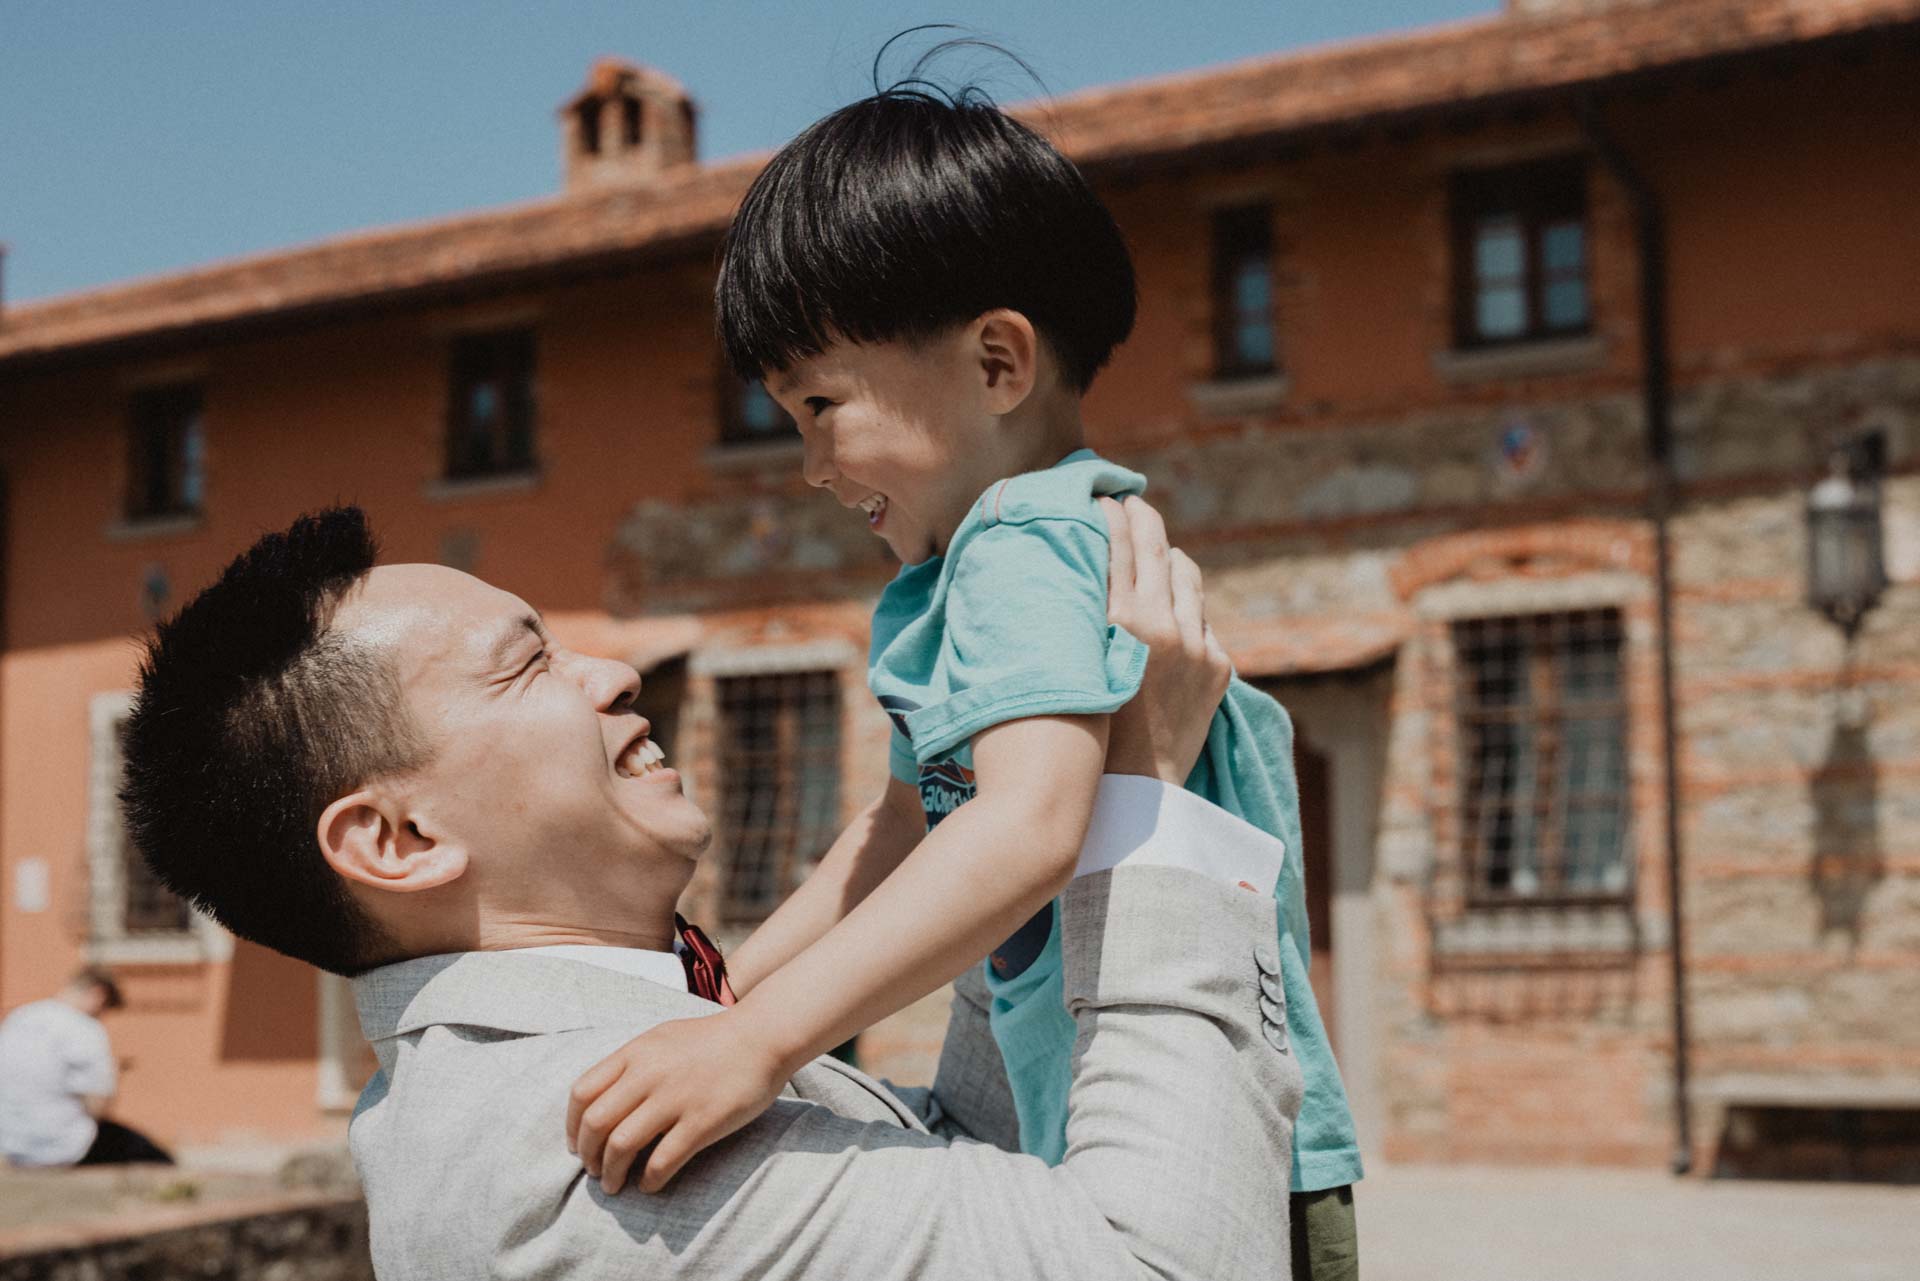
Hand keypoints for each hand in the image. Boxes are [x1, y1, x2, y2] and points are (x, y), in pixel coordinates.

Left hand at [566, 1009, 787, 1194]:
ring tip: (615, 1185)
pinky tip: (650, 1184)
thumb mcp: (662, 1039)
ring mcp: (675, 1098)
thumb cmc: (712, 1040)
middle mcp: (649, 1074)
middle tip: (594, 1171)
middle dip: (588, 1155)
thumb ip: (632, 1064)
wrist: (762, 1036)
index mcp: (636, 1052)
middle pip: (596, 1123)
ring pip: (622, 1145)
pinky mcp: (702, 1121)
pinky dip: (649, 1180)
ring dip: (612, 1173)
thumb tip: (603, 1098)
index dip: (572, 1126)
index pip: (582, 1093)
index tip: (577, 1145)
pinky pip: (662, 1161)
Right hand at [1102, 496, 1230, 784]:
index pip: (1118, 547)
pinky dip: (1186, 614)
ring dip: (1170, 561)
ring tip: (1158, 553)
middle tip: (1133, 501)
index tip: (1103, 499)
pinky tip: (1172, 618)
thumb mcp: (1080, 665)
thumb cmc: (1091, 731)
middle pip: (1158, 549)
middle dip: (1144, 518)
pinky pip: (1203, 622)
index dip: (1112, 516)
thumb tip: (1087, 574)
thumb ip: (1087, 620)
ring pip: (1187, 578)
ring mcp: (1197, 645)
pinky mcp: (1219, 666)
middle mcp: (1163, 627)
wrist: (1137, 788)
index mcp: (1120, 624)